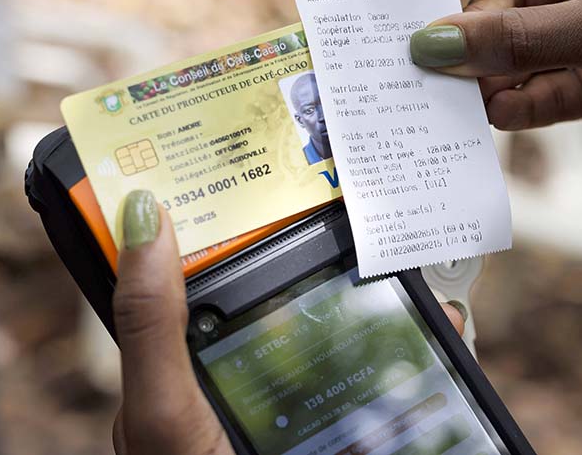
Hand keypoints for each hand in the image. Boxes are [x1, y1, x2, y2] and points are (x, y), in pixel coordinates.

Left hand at [110, 190, 466, 453]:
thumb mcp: (161, 405)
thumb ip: (150, 320)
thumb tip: (140, 213)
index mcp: (194, 350)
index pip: (217, 263)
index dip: (239, 216)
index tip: (276, 168)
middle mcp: (248, 364)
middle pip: (295, 288)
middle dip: (337, 249)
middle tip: (373, 204)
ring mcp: (300, 390)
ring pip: (348, 325)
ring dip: (388, 294)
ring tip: (420, 260)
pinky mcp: (344, 412)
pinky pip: (383, 367)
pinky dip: (415, 343)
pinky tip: (441, 324)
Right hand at [412, 0, 581, 396]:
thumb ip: (519, 39)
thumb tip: (433, 42)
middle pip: (505, 2)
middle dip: (471, 35)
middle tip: (424, 65)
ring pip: (515, 52)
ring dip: (487, 76)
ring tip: (449, 99)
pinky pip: (535, 92)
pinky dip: (514, 105)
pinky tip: (492, 118)